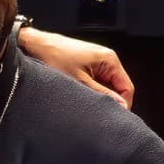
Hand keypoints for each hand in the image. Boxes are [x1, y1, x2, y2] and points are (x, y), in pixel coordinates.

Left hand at [19, 26, 134, 108]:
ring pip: (106, 86)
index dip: (123, 105)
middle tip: (97, 113)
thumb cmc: (55, 58)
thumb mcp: (80, 82)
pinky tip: (80, 95)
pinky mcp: (87, 64)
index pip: (127, 88)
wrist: (37, 46)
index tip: (113, 118)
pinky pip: (96, 81)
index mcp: (109, 60)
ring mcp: (97, 61)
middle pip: (118, 87)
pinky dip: (91, 90)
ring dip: (98, 96)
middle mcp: (106, 59)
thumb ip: (103, 94)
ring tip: (86, 102)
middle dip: (110, 101)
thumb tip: (121, 106)